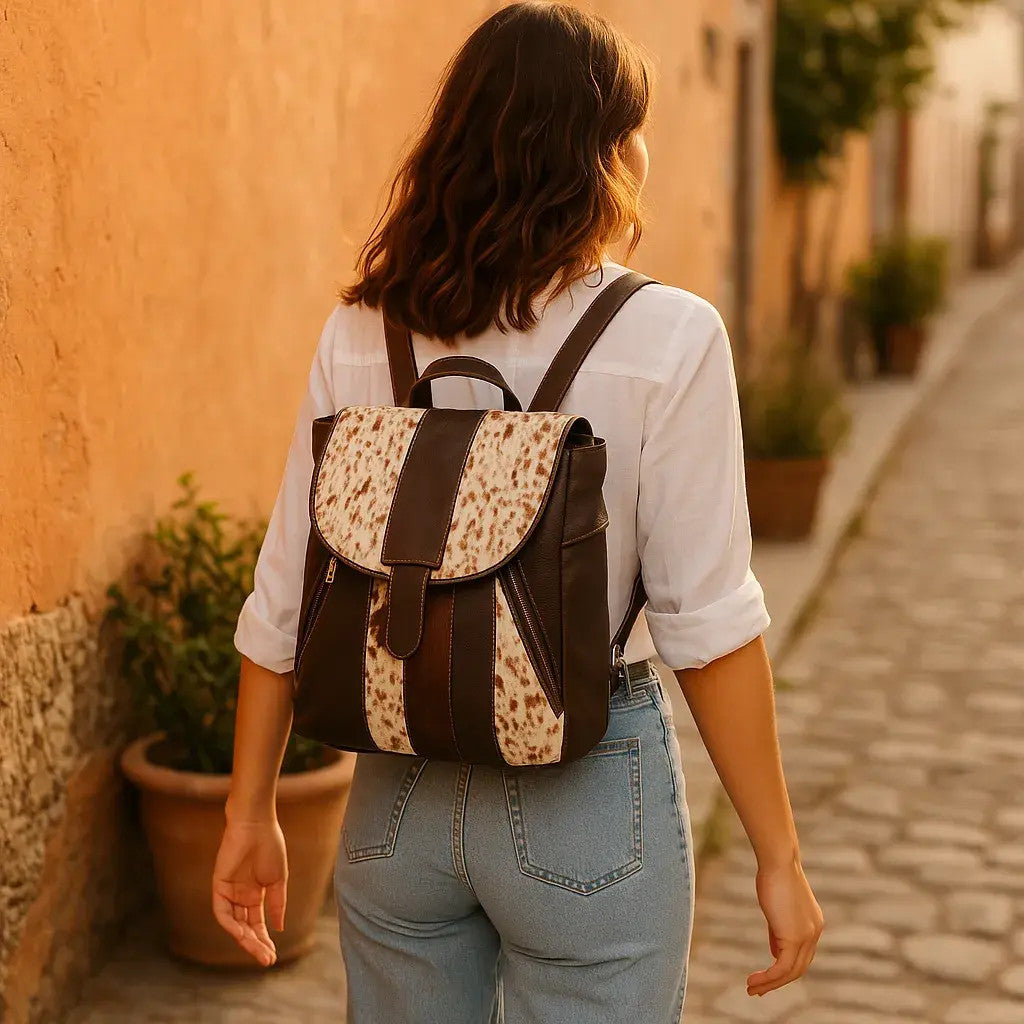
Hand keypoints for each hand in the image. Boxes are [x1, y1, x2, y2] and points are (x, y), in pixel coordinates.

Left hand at [212, 817, 287, 966]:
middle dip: (256, 944)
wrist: (257, 825)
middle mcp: (241, 896)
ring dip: (245, 939)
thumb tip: (279, 928)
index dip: (265, 939)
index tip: (273, 955)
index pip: (258, 923)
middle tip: (267, 960)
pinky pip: (222, 912)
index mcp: (256, 893)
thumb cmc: (270, 846)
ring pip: (235, 924)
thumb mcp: (278, 880)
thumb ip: (277, 904)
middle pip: (246, 927)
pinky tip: (243, 935)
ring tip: (259, 951)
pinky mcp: (219, 885)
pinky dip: (231, 925)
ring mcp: (230, 892)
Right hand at [747, 858, 823, 996]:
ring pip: (791, 973)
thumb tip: (775, 952)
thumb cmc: (774, 876)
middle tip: (758, 989)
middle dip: (777, 982)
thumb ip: (779, 931)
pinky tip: (753, 980)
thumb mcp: (777, 907)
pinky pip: (781, 968)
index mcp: (813, 924)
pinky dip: (767, 978)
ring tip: (751, 988)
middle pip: (798, 968)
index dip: (785, 968)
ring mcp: (807, 937)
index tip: (766, 976)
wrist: (779, 862)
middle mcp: (814, 933)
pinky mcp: (795, 938)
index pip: (801, 954)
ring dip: (770, 984)